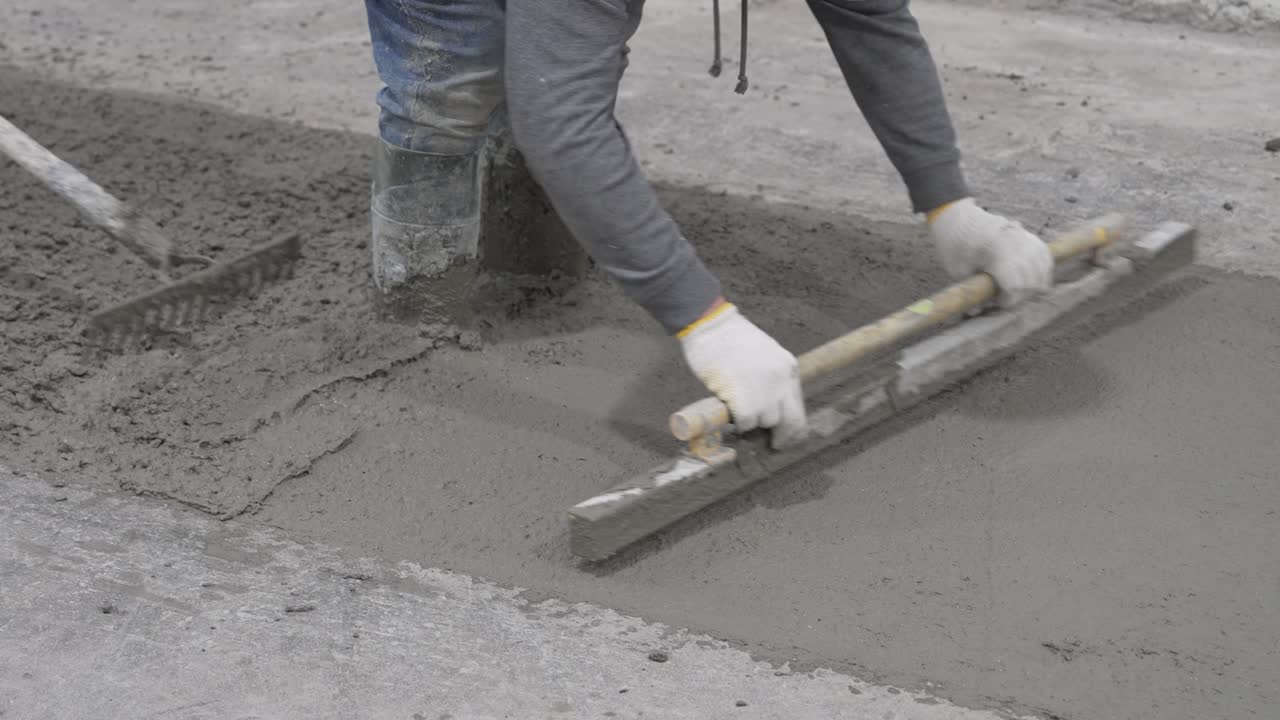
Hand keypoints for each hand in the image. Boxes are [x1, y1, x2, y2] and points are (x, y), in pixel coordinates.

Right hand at [679, 303, 805, 448]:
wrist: (710, 324)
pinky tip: (728, 411)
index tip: (783, 435)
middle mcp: (783, 380)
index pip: (798, 406)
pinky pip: (746, 423)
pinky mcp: (746, 399)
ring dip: (751, 421)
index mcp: (788, 367)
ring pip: (766, 421)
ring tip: (737, 409)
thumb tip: (768, 403)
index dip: (791, 425)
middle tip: (774, 445)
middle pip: (792, 422)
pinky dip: (737, 422)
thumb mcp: (763, 353)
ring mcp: (766, 391)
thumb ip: (770, 376)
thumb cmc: (729, 337)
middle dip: (783, 436)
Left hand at [929, 198, 1053, 306]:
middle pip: (1031, 280)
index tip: (998, 302)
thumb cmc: (955, 245)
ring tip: (1019, 291)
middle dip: (1020, 295)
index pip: (1015, 285)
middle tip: (1006, 299)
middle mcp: (1016, 243)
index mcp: (997, 252)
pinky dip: (1043, 270)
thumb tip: (975, 312)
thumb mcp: (957, 270)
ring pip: (1043, 269)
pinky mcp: (1029, 235)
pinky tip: (1034, 280)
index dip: (1008, 300)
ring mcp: (1025, 237)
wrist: (959, 219)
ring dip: (1034, 284)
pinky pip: (1044, 256)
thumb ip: (970, 292)